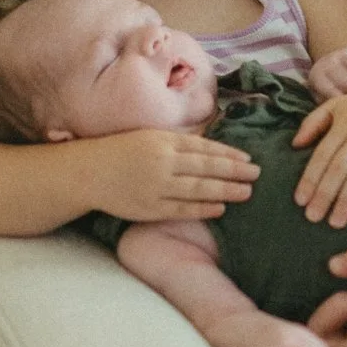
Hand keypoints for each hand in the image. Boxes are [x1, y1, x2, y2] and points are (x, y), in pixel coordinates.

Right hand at [90, 127, 258, 221]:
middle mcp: (162, 162)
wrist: (88, 172)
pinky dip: (202, 209)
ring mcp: (156, 186)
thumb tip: (210, 146)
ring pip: (198, 189)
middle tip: (257, 174)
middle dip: (234, 171)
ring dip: (225, 190)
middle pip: (206, 168)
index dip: (228, 154)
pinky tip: (220, 208)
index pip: (203, 148)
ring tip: (246, 192)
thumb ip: (178, 142)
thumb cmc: (121, 151)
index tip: (248, 159)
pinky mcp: (149, 208)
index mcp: (163, 141)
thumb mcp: (150, 137)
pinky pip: (181, 209)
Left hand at [291, 80, 346, 226]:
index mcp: (343, 126)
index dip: (310, 179)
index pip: (322, 156)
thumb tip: (294, 145)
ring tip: (336, 222)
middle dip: (325, 194)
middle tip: (313, 218)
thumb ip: (313, 123)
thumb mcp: (337, 106)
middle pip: (340, 168)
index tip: (300, 201)